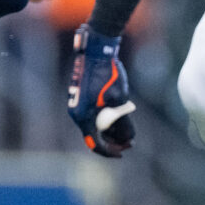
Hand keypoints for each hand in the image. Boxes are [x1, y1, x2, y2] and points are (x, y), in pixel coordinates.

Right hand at [67, 25, 135, 156]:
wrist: (96, 50)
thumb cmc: (108, 73)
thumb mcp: (120, 99)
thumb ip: (122, 119)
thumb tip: (128, 136)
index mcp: (83, 116)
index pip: (94, 143)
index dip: (109, 151)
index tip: (122, 153)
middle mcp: (76, 112)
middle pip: (93, 135)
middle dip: (112, 140)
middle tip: (129, 142)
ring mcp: (76, 104)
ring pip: (93, 124)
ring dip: (109, 129)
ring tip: (126, 129)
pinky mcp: (80, 96)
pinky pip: (91, 113)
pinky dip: (104, 118)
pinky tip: (118, 115)